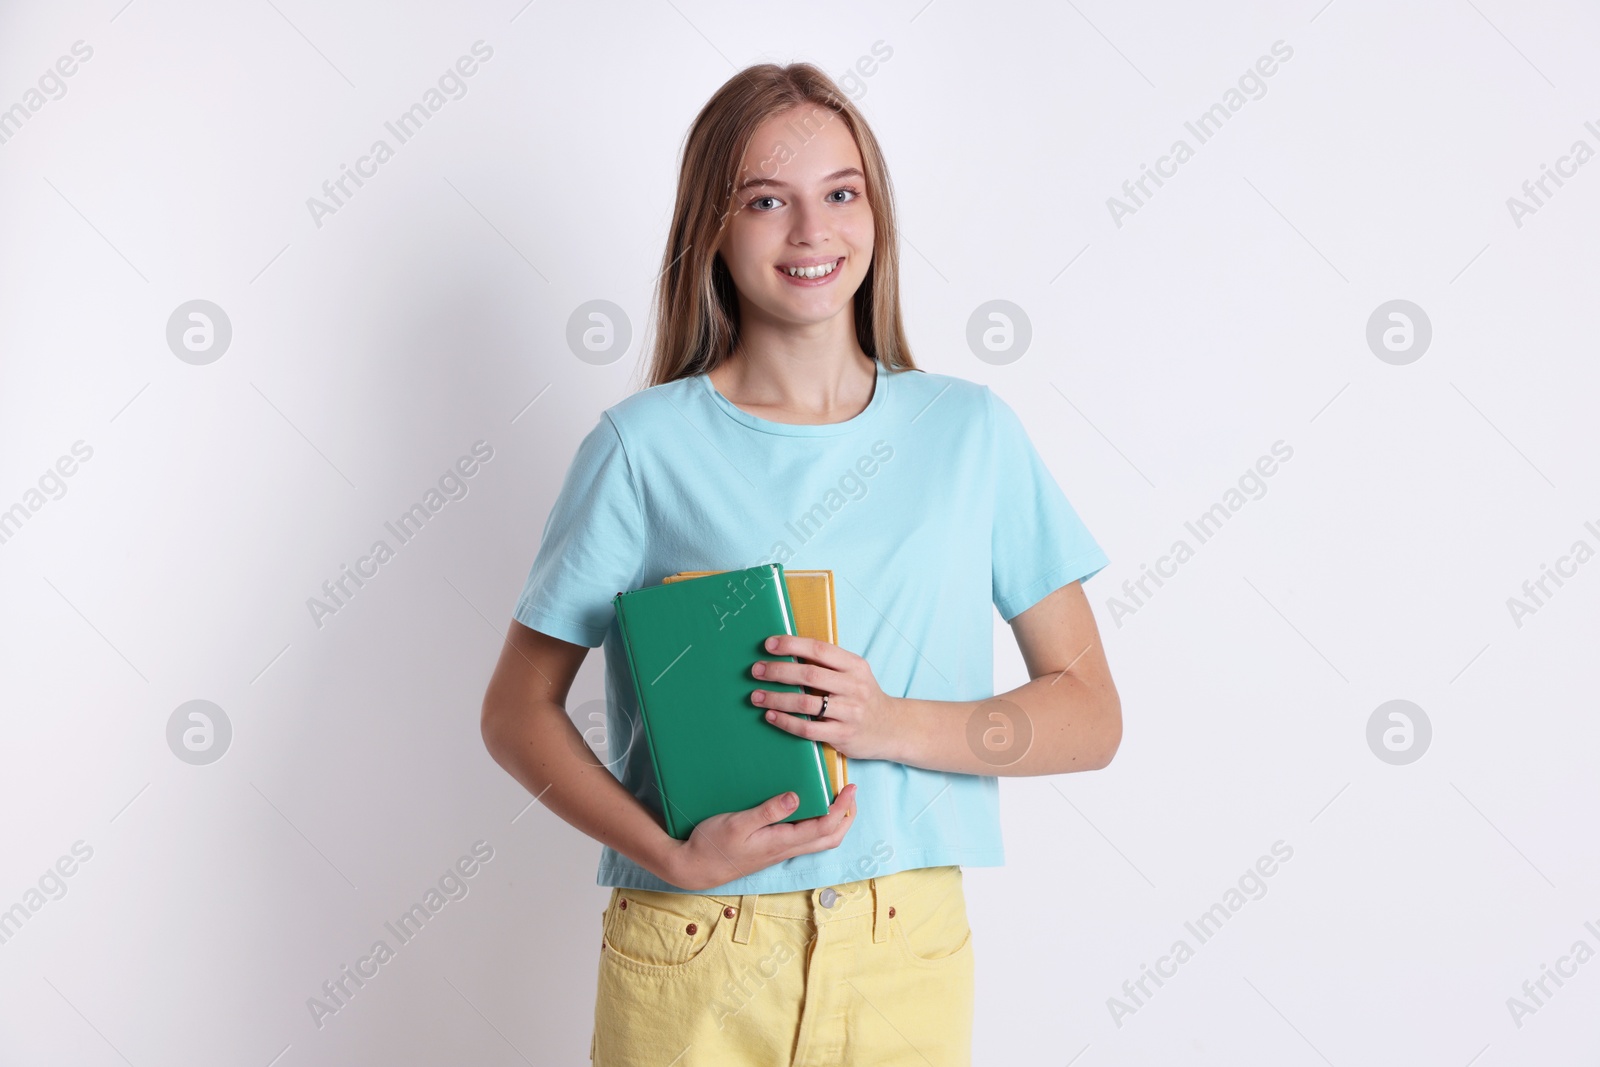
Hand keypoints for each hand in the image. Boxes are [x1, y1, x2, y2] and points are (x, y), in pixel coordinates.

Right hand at [663, 783, 858, 891]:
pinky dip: (819, 824)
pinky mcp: (774, 849)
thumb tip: (796, 797)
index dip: (842, 807)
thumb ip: (767, 811)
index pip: (824, 826)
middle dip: (847, 816)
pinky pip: (807, 839)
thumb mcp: (738, 823)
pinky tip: (810, 810)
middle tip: (851, 792)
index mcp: (782, 841)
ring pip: (821, 841)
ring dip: (835, 822)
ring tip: (837, 799)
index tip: (849, 788)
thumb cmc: (713, 844)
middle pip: (831, 837)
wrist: (697, 867)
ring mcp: (781, 851)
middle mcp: (787, 849)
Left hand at [750, 635, 904, 762]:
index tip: (769, 644)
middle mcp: (854, 687)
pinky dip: (786, 721)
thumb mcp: (854, 673)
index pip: (819, 649)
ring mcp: (849, 712)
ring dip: (776, 698)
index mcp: (855, 665)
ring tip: (756, 696)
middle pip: (809, 674)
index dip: (792, 645)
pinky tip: (771, 715)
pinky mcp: (842, 735)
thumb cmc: (863, 697)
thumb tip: (787, 652)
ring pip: (806, 703)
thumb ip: (828, 664)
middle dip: (778, 671)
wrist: (891, 728)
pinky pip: (808, 728)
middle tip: (756, 670)